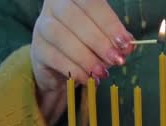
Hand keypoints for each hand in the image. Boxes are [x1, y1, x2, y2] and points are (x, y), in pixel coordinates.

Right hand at [31, 0, 133, 125]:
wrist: (60, 68)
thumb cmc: (87, 45)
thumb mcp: (106, 40)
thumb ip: (117, 40)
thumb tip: (128, 47)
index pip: (92, 2)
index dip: (109, 22)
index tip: (124, 42)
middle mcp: (55, 5)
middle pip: (75, 17)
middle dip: (99, 41)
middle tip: (117, 60)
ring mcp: (43, 25)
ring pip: (61, 36)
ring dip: (86, 57)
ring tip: (101, 72)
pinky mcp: (37, 49)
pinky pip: (54, 57)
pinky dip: (74, 69)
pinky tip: (87, 78)